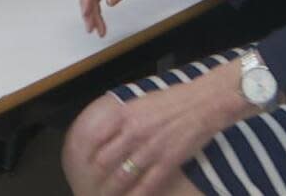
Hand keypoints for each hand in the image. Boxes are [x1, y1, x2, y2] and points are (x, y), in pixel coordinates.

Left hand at [72, 65, 243, 195]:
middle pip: (105, 162)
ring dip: (112, 190)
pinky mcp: (167, 162)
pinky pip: (147, 184)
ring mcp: (150, 149)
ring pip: (123, 177)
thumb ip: (123, 116)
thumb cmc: (173, 100)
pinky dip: (137, 195)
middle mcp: (134, 133)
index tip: (82, 162)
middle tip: (91, 185)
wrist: (203, 103)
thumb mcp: (140, 101)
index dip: (87, 154)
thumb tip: (108, 128)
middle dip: (97, 177)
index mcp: (125, 115)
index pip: (95, 138)